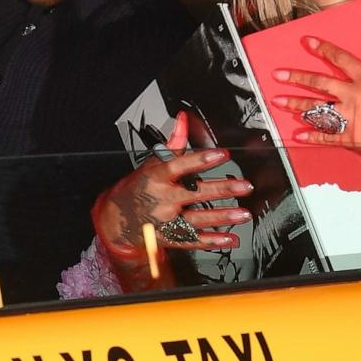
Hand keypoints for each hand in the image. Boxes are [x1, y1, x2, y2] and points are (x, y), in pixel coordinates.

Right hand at [91, 112, 253, 287]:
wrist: (117, 220)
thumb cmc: (137, 189)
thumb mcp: (150, 164)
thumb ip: (172, 144)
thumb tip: (183, 120)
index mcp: (156, 178)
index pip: (179, 166)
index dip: (201, 160)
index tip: (221, 154)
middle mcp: (162, 199)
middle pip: (195, 193)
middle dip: (222, 189)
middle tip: (244, 186)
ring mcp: (166, 221)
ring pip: (198, 219)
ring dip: (223, 217)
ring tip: (243, 213)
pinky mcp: (170, 237)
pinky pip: (193, 240)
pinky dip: (212, 241)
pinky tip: (229, 239)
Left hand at [272, 33, 360, 148]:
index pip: (341, 59)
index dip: (324, 49)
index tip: (308, 42)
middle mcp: (355, 95)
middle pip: (319, 83)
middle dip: (296, 78)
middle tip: (279, 74)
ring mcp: (350, 117)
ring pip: (317, 108)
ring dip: (296, 104)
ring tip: (277, 101)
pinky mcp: (352, 137)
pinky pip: (327, 136)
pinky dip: (312, 136)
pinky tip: (298, 135)